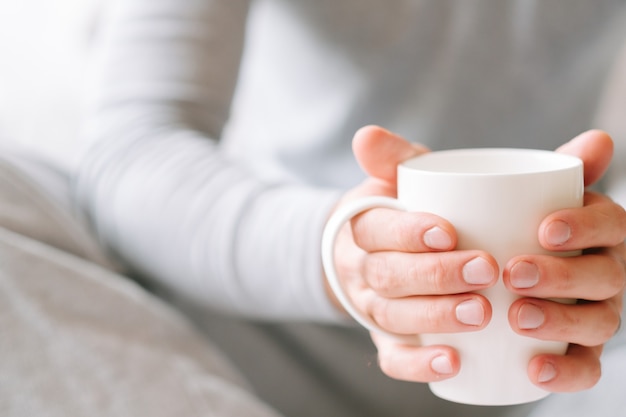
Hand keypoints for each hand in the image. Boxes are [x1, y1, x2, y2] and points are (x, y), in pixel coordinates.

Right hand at [326, 125, 498, 381]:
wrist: (381, 252)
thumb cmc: (403, 211)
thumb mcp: (399, 178)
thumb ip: (396, 156)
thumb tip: (365, 133)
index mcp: (364, 226)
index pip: (376, 229)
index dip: (407, 232)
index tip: (449, 230)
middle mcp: (364, 270)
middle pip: (388, 276)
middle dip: (434, 275)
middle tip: (485, 269)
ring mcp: (373, 308)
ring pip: (392, 317)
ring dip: (435, 316)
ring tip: (480, 312)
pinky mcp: (387, 341)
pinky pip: (392, 358)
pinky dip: (418, 363)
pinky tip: (453, 363)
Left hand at [503, 130, 625, 391]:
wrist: (508, 268)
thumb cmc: (522, 225)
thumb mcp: (534, 194)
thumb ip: (560, 168)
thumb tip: (600, 138)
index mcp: (600, 231)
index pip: (610, 224)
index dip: (585, 225)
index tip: (544, 228)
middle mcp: (607, 273)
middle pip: (604, 277)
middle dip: (562, 276)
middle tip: (514, 273)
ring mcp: (597, 314)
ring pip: (598, 324)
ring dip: (561, 323)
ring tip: (517, 317)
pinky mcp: (579, 351)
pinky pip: (585, 369)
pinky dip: (565, 373)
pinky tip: (533, 371)